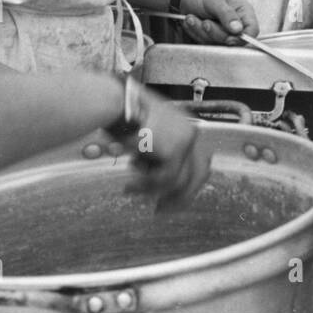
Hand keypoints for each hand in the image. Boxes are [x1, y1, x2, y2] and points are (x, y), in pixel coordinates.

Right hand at [123, 92, 210, 211]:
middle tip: (161, 210)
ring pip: (178, 180)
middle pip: (198, 173)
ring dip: (152, 190)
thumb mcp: (144, 133)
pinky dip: (146, 186)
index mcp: (185, 126)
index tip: (170, 197)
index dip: (187, 183)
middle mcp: (190, 132)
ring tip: (131, 190)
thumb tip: (152, 173)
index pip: (198, 161)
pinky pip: (164, 179)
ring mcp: (185, 141)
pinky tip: (130, 185)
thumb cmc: (120, 114)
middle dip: (181, 196)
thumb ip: (154, 151)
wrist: (114, 103)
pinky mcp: (174, 150)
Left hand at [178, 0, 259, 43]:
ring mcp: (225, 33)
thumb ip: (227, 14)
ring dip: (202, 32)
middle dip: (215, 33)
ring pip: (218, 43)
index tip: (229, 38)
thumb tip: (238, 29)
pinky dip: (196, 33)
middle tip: (205, 22)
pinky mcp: (213, 39)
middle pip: (234, 40)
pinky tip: (192, 21)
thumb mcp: (215, 1)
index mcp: (243, 12)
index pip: (252, 30)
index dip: (243, 37)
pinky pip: (206, 44)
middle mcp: (237, 25)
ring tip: (192, 18)